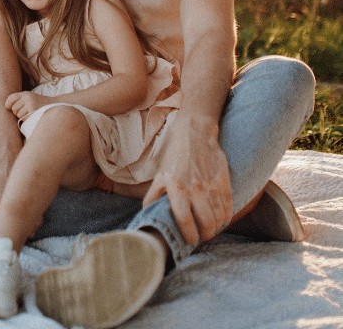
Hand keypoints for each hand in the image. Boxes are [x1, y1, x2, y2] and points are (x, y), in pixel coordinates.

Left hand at [5, 90, 48, 121]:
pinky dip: (27, 120)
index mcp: (26, 94)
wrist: (56, 106)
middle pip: (14, 108)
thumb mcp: (30, 99)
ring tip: (31, 114)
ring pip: (18, 115)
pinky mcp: (33, 112)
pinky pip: (24, 118)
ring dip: (22, 117)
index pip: (11, 98)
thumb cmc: (39, 104)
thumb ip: (20, 100)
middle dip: (17, 112)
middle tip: (26, 112)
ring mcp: (31, 104)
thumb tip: (6, 106)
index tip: (9, 108)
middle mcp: (27, 97)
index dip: (8, 104)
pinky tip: (33, 116)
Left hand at [142, 112, 231, 245]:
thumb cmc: (175, 157)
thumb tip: (146, 214)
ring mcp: (211, 186)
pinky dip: (226, 217)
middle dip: (205, 235)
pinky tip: (221, 218)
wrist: (195, 134)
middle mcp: (195, 189)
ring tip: (211, 229)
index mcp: (176, 188)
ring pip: (219, 218)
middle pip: (206, 224)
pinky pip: (229, 207)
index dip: (188, 235)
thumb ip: (154, 196)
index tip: (190, 241)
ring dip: (216, 228)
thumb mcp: (160, 175)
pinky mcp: (224, 182)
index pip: (184, 220)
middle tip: (202, 236)